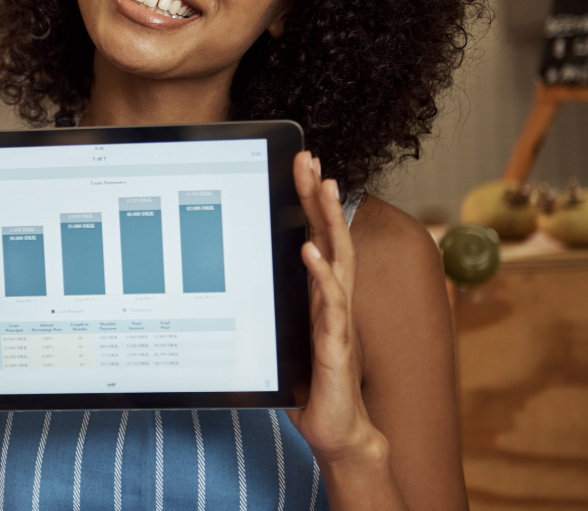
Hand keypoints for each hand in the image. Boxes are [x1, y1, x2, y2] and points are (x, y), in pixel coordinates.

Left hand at [285, 151, 383, 464]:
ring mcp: (338, 319)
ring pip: (338, 259)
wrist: (336, 429)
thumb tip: (248, 273)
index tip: (302, 166)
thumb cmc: (311, 381)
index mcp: (320, 293)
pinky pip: (330, 304)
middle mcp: (333, 299)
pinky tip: (310, 252)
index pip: (317, 236)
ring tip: (323, 187)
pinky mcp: (335, 344)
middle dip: (319, 195)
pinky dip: (321, 275)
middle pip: (330, 236)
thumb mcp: (286, 333)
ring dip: (330, 221)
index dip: (311, 201)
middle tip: (310, 158)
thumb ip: (277, 303)